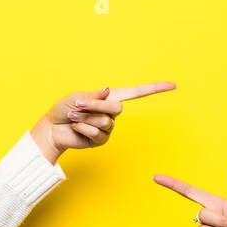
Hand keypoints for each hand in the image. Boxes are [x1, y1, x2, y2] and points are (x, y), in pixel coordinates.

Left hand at [30, 82, 176, 162]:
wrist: (52, 129)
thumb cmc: (64, 110)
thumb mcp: (77, 97)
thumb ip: (94, 96)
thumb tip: (107, 92)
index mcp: (110, 97)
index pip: (137, 93)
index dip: (155, 89)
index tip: (173, 86)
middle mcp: (112, 112)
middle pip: (116, 108)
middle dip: (95, 107)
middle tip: (78, 107)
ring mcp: (108, 128)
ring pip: (105, 121)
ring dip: (86, 118)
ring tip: (74, 118)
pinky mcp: (101, 140)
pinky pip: (98, 134)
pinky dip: (83, 130)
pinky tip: (76, 129)